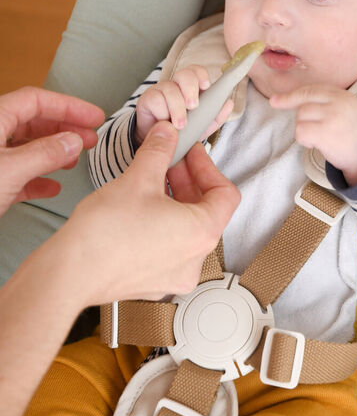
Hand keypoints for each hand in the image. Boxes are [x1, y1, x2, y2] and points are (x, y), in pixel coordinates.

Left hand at [0, 86, 104, 212]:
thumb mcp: (9, 170)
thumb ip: (44, 154)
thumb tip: (73, 141)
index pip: (36, 100)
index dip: (68, 106)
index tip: (93, 117)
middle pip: (33, 122)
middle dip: (64, 129)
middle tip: (90, 138)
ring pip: (26, 147)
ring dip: (54, 153)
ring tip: (74, 161)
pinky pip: (16, 172)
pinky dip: (37, 177)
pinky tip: (52, 186)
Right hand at [60, 121, 240, 302]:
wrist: (70, 272)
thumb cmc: (104, 234)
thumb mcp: (138, 177)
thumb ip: (159, 150)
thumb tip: (167, 134)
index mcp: (202, 233)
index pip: (226, 194)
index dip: (208, 167)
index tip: (191, 153)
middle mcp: (195, 259)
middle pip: (207, 211)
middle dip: (188, 180)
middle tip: (170, 160)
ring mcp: (175, 274)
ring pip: (187, 229)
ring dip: (174, 201)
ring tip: (152, 181)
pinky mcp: (155, 281)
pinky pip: (169, 247)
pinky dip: (162, 224)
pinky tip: (141, 209)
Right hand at [135, 65, 232, 144]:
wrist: (159, 144)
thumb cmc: (182, 131)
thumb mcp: (201, 126)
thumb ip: (215, 116)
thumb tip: (229, 103)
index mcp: (191, 88)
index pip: (196, 72)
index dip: (201, 75)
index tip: (206, 86)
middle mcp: (176, 85)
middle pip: (184, 74)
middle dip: (191, 88)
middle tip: (193, 106)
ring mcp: (161, 90)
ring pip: (170, 88)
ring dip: (177, 108)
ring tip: (180, 125)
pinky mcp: (147, 99)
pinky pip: (156, 99)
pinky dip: (162, 112)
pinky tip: (164, 122)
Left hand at [270, 85, 356, 185]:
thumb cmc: (350, 133)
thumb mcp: (343, 109)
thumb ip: (322, 101)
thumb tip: (280, 99)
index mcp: (342, 95)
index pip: (310, 90)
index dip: (291, 96)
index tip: (275, 101)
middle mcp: (338, 103)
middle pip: (303, 104)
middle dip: (303, 118)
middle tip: (316, 130)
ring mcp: (332, 117)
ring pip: (300, 117)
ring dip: (304, 130)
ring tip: (320, 137)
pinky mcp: (326, 133)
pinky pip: (301, 132)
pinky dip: (304, 140)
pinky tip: (316, 144)